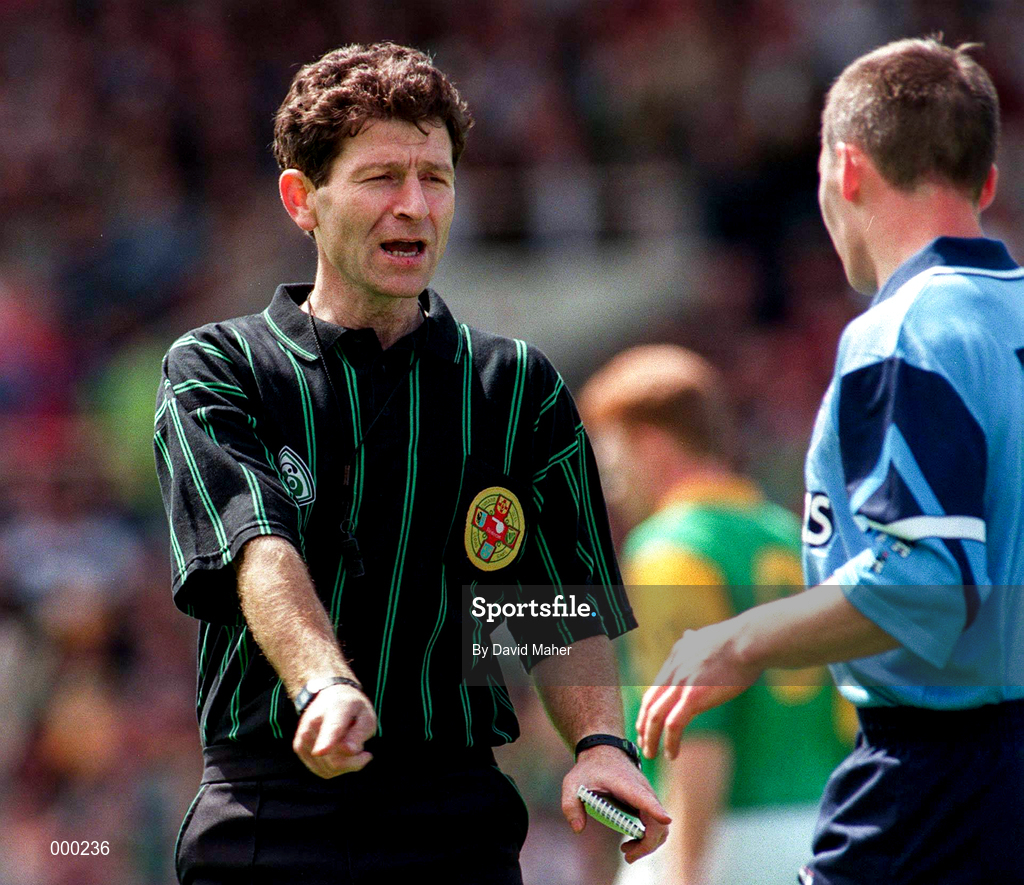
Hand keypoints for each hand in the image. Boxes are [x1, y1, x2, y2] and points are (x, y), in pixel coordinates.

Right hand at [292, 684, 376, 777]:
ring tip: (349, 746)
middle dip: (354, 761)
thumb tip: (349, 751)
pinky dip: (335, 768)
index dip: (326, 742)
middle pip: (334, 759)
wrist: (329, 696)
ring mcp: (303, 736)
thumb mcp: (366, 715)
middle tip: (363, 749)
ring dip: (345, 765)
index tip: (320, 751)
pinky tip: (340, 753)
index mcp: (335, 710)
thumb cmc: (352, 708)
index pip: (331, 729)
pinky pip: (322, 771)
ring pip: (328, 769)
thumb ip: (360, 733)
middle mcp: (313, 723)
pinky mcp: (299, 748)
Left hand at [562, 744, 670, 863]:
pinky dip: (648, 838)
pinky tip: (631, 841)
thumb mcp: (572, 782)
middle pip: (657, 821)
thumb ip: (570, 805)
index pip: (644, 797)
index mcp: (626, 784)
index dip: (655, 810)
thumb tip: (578, 829)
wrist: (604, 751)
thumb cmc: (589, 769)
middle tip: (627, 856)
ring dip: (648, 844)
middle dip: (647, 844)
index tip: (665, 819)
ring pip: (660, 826)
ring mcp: (648, 797)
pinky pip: (656, 824)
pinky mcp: (648, 802)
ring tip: (627, 851)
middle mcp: (643, 791)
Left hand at [636, 622, 760, 760]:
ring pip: (655, 716)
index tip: (646, 721)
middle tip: (642, 741)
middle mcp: (674, 670)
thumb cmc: (738, 640)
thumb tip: (689, 635)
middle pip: (650, 702)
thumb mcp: (707, 635)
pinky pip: (674, 724)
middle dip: (643, 725)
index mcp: (677, 656)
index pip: (655, 686)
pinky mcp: (693, 697)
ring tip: (650, 754)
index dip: (649, 706)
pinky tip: (672, 754)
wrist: (748, 641)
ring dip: (651, 738)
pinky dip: (670, 742)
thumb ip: (694, 640)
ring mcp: (681, 683)